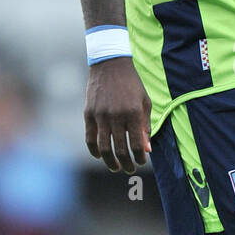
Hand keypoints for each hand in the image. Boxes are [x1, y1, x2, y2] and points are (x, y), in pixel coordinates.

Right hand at [83, 58, 151, 172]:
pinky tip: (100, 156)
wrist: (110, 64)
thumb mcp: (144, 102)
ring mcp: (101, 115)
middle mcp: (116, 116)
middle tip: (130, 169)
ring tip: (116, 167)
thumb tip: (146, 150)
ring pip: (104, 148)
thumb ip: (145, 127)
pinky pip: (90, 138)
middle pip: (120, 149)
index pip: (136, 144)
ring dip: (110, 162)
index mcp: (133, 113)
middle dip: (126, 163)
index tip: (141, 161)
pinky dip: (94, 151)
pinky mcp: (88, 114)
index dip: (139, 157)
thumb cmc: (132, 84)